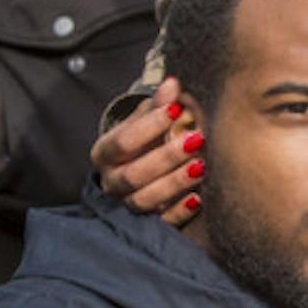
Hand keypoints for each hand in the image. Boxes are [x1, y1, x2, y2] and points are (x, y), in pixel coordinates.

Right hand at [90, 76, 203, 226]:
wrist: (136, 167)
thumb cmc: (142, 139)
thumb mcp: (144, 119)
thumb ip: (158, 104)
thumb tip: (173, 83)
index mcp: (105, 154)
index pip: (122, 142)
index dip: (149, 126)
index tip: (177, 109)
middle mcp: (112, 182)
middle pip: (133, 175)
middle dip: (166, 157)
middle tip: (196, 140)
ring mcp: (126, 204)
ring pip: (144, 200)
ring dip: (175, 183)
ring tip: (201, 166)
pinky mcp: (146, 223)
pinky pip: (161, 223)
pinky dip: (179, 212)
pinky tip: (198, 198)